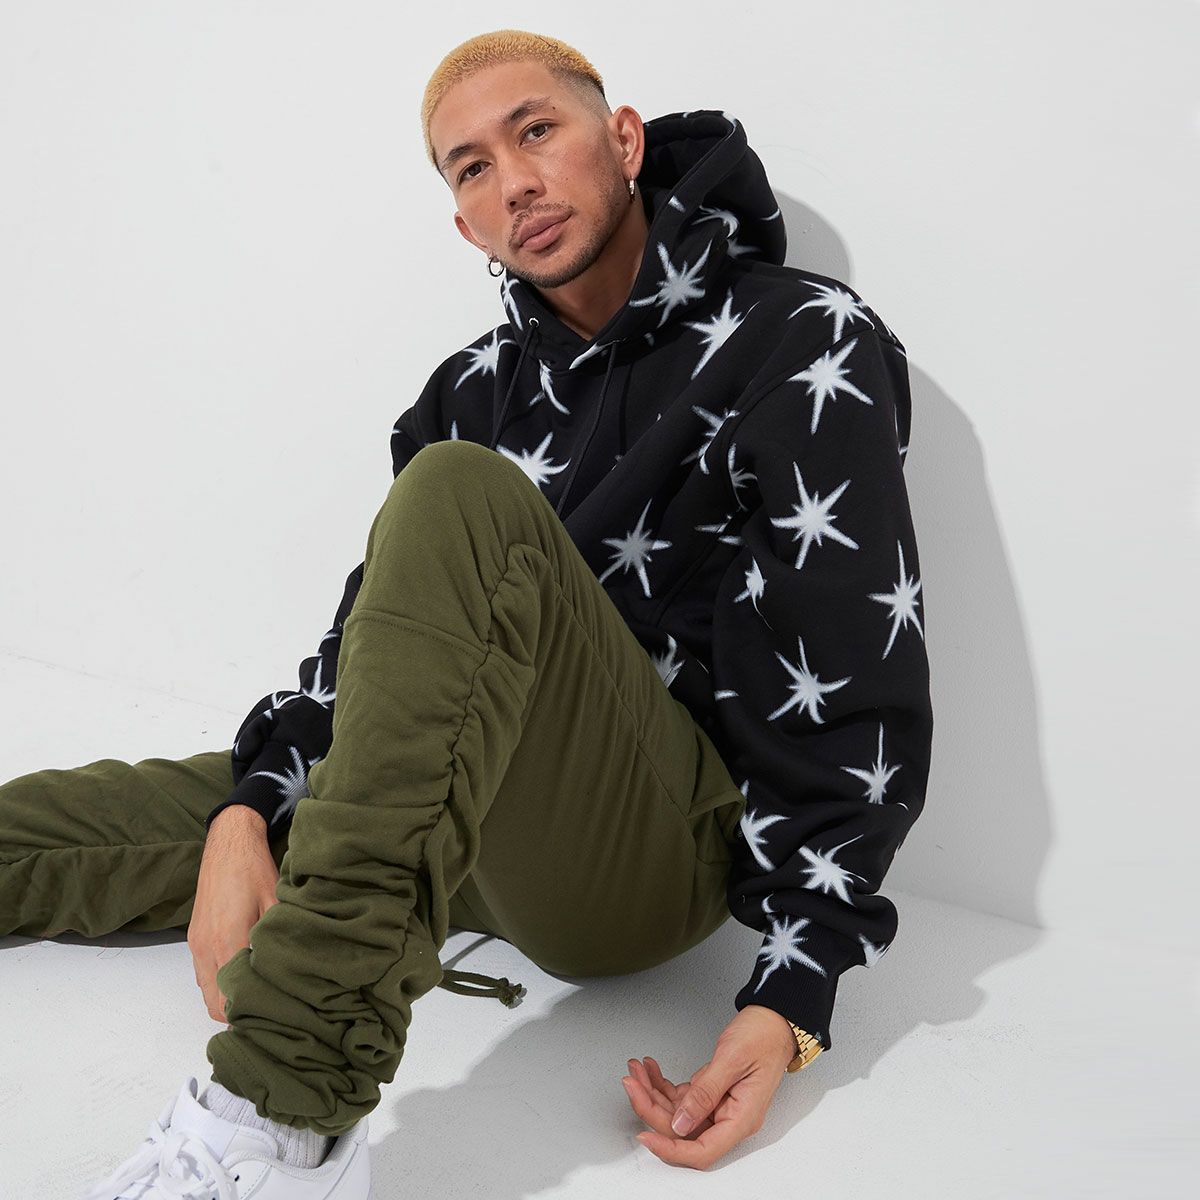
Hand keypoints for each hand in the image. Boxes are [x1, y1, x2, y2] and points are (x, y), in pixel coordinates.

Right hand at [187, 807, 280, 1023]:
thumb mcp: (276, 901)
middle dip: (236, 1013)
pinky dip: (216, 982)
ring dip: (224, 998)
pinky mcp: (195, 937)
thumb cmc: (254, 870)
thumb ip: (278, 937)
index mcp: (227, 942)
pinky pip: (202, 973)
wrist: (228, 843)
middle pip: (213, 1003)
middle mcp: (207, 948)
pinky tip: (241, 973)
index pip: (229, 999)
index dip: (248, 1014)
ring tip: (254, 995)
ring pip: (205, 990)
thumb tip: (293, 968)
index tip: (269, 1017)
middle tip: (265, 1011)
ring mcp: (197, 944)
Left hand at [620, 1005, 797, 1168]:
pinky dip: (663, 1084)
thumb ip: (705, 1093)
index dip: (671, 1149)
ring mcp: (719, 1106)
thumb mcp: (731, 1060)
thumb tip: (681, 1123)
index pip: (702, 1150)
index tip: (645, 1137)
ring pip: (677, 1113)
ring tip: (636, 1071)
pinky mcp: (711, 1093)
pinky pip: (682, 1097)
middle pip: (683, 1130)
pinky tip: (651, 1070)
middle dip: (652, 1107)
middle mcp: (729, 1117)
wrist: (773, 1019)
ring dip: (653, 1092)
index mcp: (741, 1119)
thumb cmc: (763, 1036)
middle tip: (632, 1083)